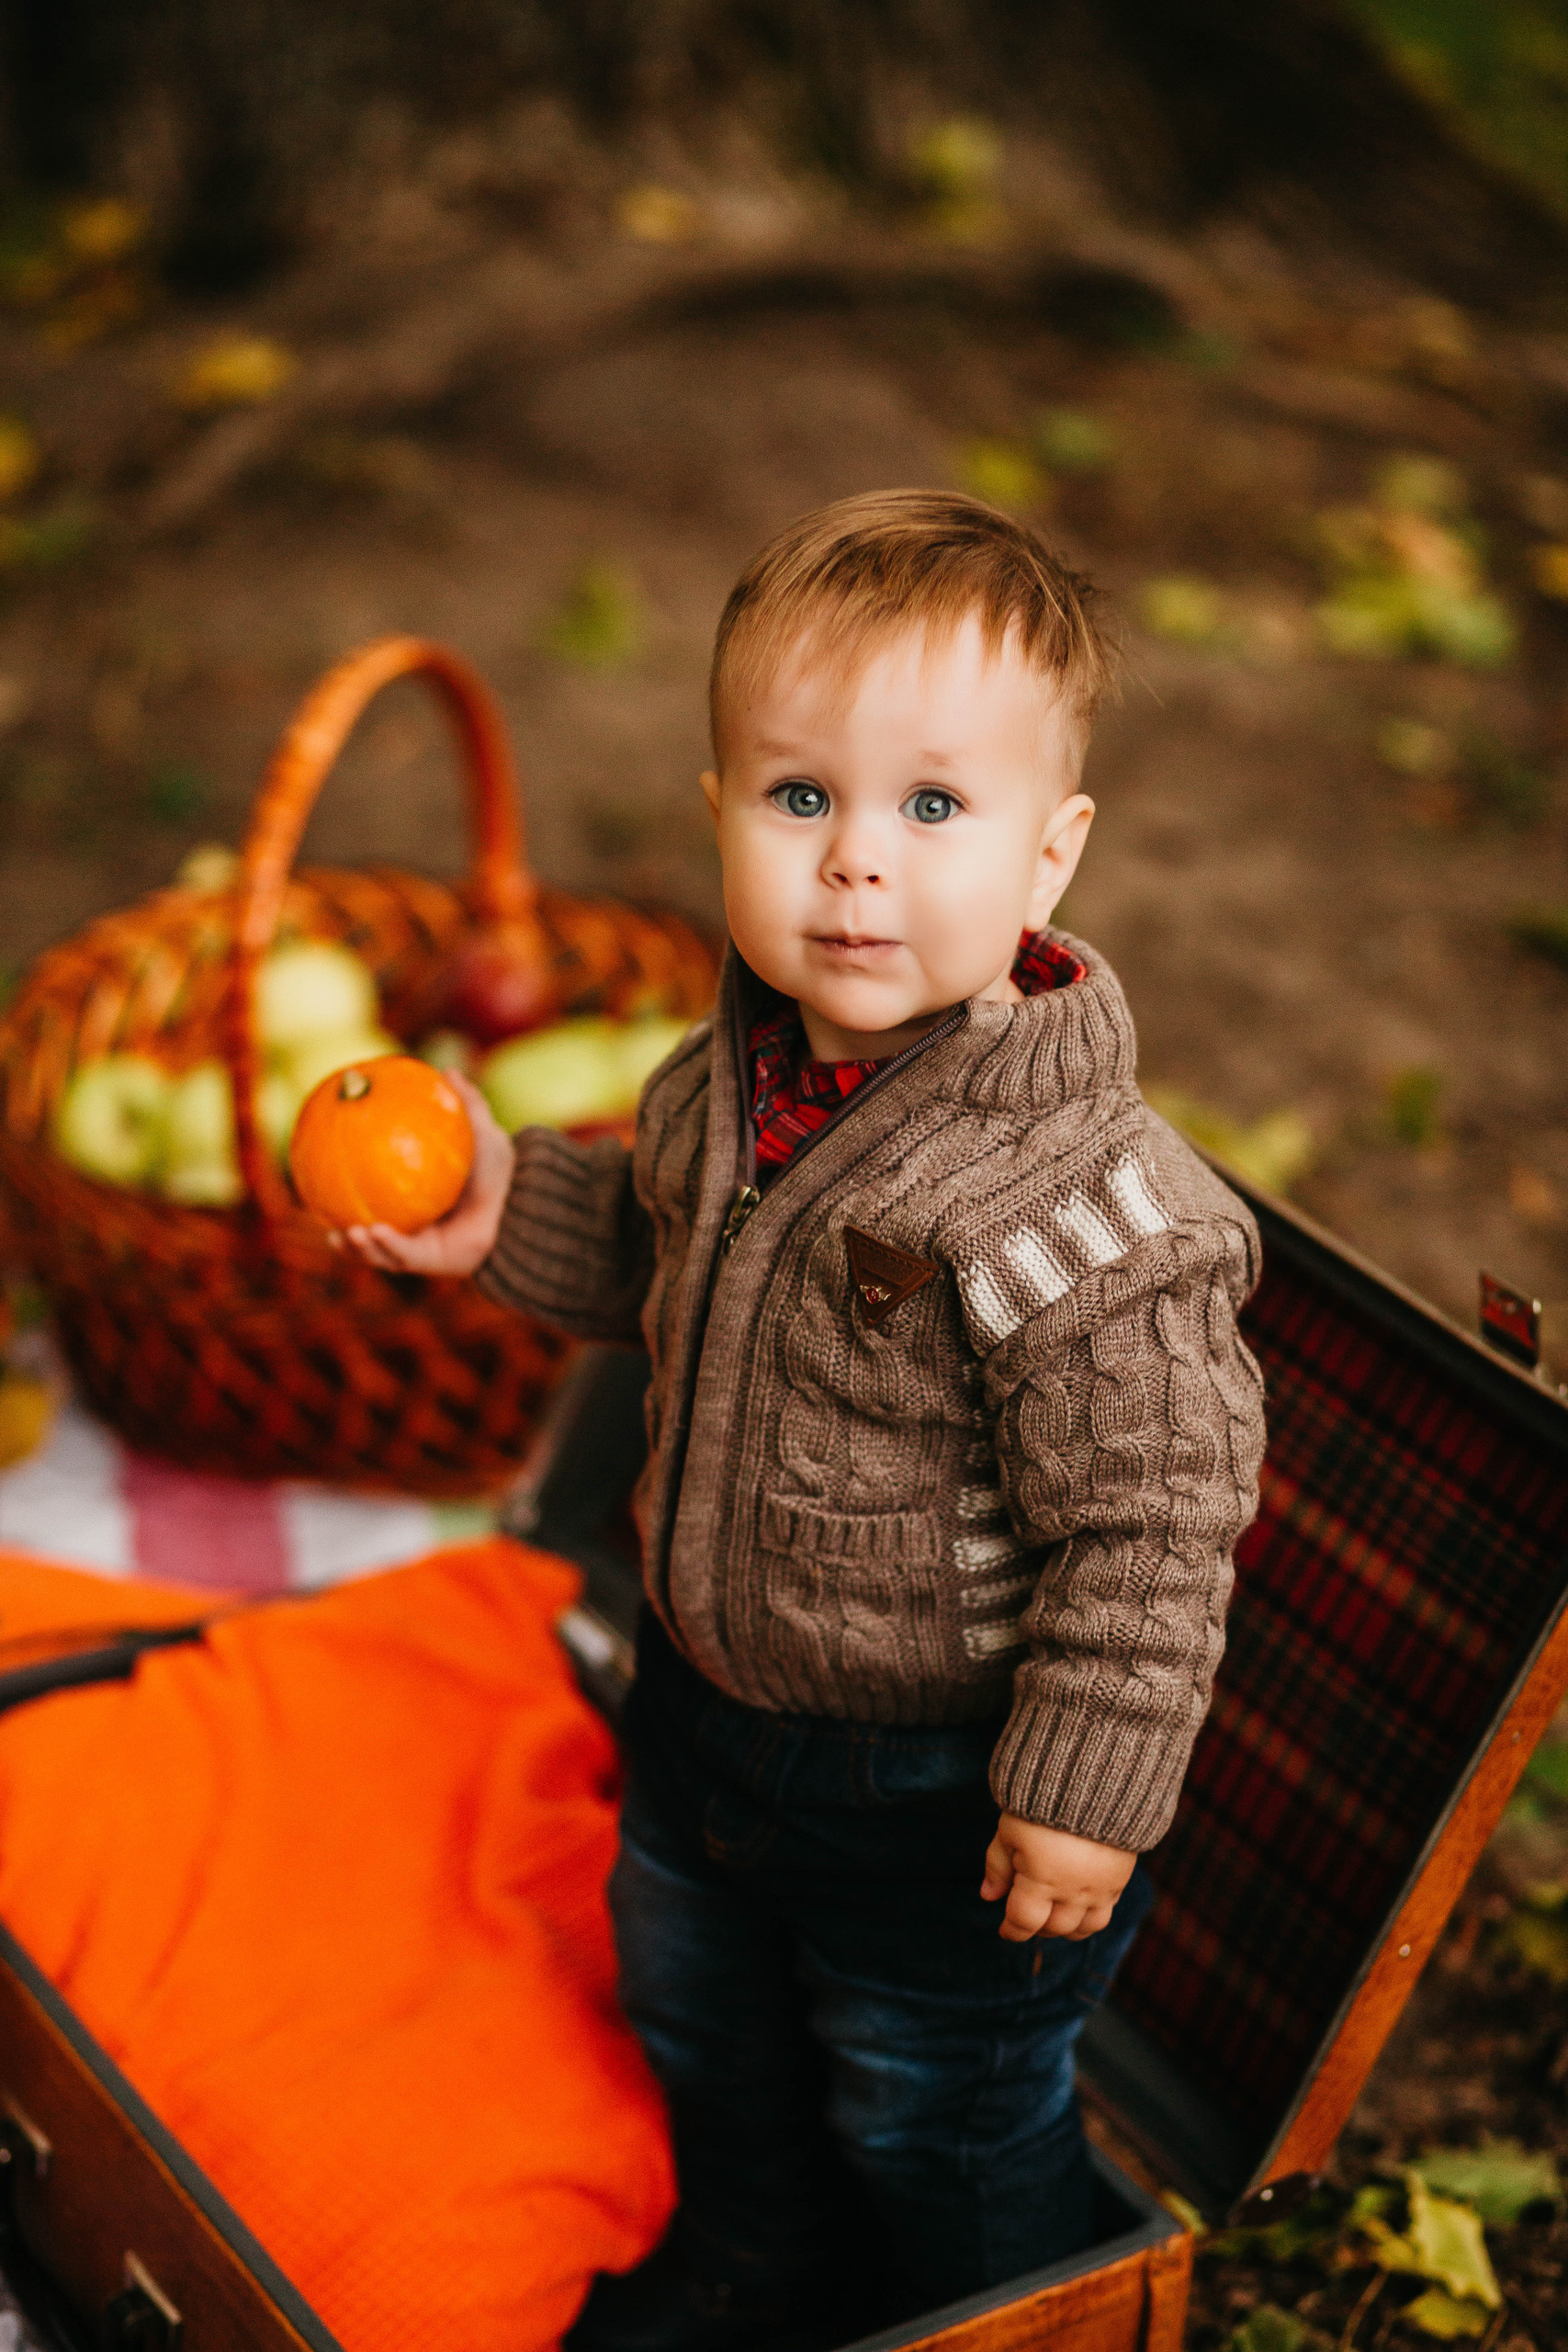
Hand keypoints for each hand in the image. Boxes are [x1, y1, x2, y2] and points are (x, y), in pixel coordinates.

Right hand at [338, 1073, 514, 1276]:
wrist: (526, 1205)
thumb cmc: (505, 1170)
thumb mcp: (484, 1132)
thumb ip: (467, 1102)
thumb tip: (448, 1070)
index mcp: (419, 1202)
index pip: (379, 1200)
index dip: (350, 1195)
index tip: (324, 1181)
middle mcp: (418, 1228)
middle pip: (373, 1235)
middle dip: (348, 1236)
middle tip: (326, 1222)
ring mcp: (426, 1247)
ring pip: (384, 1254)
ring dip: (361, 1248)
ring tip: (345, 1234)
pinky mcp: (438, 1262)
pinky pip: (406, 1257)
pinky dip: (388, 1247)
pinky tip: (373, 1232)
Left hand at [981, 1813, 1135, 1942]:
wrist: (1095, 1777)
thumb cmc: (1042, 1799)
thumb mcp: (1010, 1828)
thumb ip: (998, 1866)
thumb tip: (988, 1896)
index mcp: (1041, 1881)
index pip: (1024, 1922)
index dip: (1011, 1930)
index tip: (1004, 1929)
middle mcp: (1073, 1891)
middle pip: (1054, 1928)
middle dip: (1036, 1927)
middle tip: (1027, 1915)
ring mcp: (1099, 1887)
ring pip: (1084, 1928)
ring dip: (1065, 1928)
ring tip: (1053, 1915)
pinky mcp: (1119, 1877)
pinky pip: (1107, 1912)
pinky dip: (1090, 1916)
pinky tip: (1078, 1904)